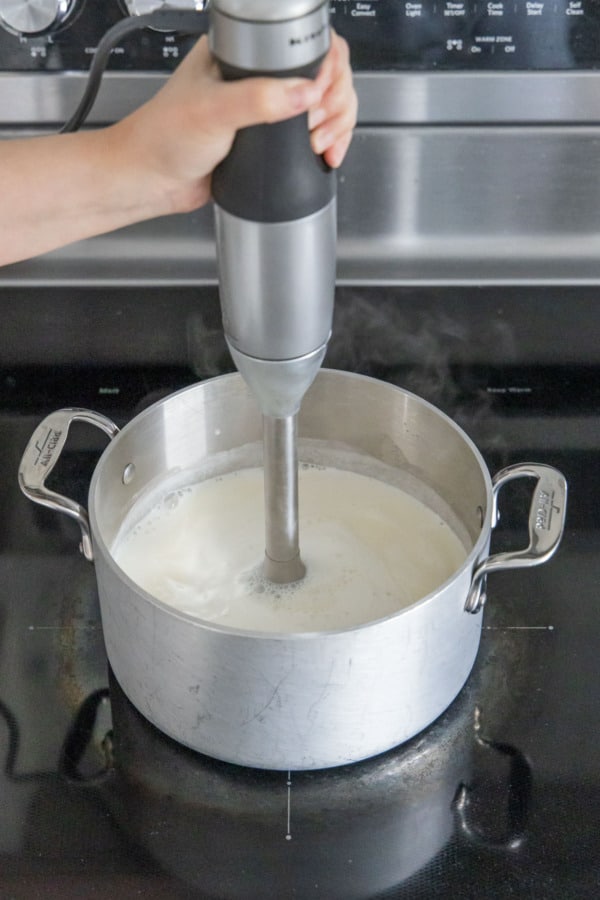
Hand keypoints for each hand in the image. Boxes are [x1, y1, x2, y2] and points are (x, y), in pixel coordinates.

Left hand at [118, 31, 356, 214]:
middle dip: (335, 99)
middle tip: (319, 124)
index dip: (325, 66)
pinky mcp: (269, 139)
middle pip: (324, 72)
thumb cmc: (163, 137)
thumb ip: (258, 98)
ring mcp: (266, 107)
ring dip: (336, 122)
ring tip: (321, 143)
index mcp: (239, 52)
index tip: (319, 95)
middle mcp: (256, 76)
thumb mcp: (212, 111)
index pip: (302, 41)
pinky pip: (311, 134)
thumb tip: (305, 90)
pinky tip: (325, 154)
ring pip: (323, 103)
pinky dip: (328, 142)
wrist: (151, 181)